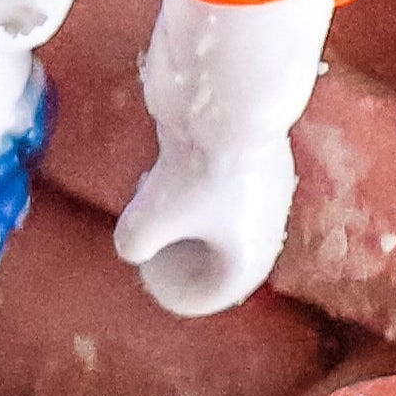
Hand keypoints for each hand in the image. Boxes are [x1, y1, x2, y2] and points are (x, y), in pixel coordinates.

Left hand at [109, 132, 293, 319]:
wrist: (232, 99)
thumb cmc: (196, 171)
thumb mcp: (149, 218)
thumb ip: (135, 244)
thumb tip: (133, 244)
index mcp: (248, 262)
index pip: (202, 297)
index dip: (164, 283)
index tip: (144, 254)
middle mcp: (263, 233)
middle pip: (210, 260)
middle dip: (173, 247)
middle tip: (147, 225)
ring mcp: (262, 194)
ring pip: (216, 221)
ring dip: (181, 213)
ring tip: (152, 189)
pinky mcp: (255, 160)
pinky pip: (223, 189)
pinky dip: (195, 184)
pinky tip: (170, 164)